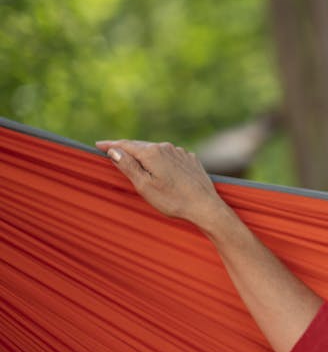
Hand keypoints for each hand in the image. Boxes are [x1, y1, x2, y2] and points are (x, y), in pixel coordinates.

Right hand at [97, 139, 227, 229]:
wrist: (206, 207)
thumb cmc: (174, 200)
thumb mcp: (144, 185)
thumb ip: (128, 166)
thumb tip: (114, 150)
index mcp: (152, 152)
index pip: (125, 145)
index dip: (110, 145)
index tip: (98, 145)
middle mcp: (167, 148)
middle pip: (140, 146)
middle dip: (125, 148)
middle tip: (111, 149)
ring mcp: (181, 153)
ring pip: (156, 150)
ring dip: (144, 153)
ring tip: (132, 156)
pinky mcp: (191, 160)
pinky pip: (170, 156)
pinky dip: (160, 158)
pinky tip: (158, 165)